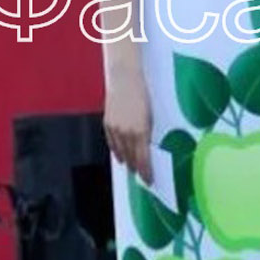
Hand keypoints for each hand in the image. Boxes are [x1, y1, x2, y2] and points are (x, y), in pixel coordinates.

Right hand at [103, 66, 152, 183]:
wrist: (125, 79)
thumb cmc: (143, 94)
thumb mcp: (152, 115)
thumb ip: (149, 132)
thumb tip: (149, 147)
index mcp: (141, 131)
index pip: (143, 159)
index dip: (146, 171)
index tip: (149, 180)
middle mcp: (126, 133)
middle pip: (132, 158)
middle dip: (137, 168)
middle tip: (142, 177)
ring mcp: (115, 129)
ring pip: (121, 152)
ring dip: (127, 162)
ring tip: (132, 169)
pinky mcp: (107, 124)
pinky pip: (112, 143)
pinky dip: (117, 152)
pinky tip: (120, 157)